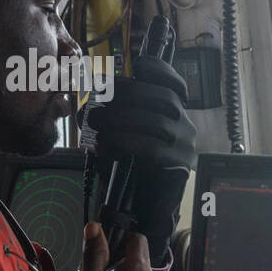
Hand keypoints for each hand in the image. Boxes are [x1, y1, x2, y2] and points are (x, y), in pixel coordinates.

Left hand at [86, 55, 195, 172]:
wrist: (148, 206)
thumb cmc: (133, 170)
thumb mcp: (123, 138)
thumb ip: (112, 120)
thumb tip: (86, 111)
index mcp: (175, 115)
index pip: (176, 85)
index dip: (161, 70)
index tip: (139, 64)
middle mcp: (185, 126)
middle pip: (163, 98)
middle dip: (128, 93)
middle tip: (99, 98)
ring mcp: (185, 145)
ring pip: (156, 121)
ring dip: (120, 118)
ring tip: (95, 122)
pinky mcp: (179, 165)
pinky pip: (151, 147)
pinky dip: (125, 141)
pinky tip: (106, 144)